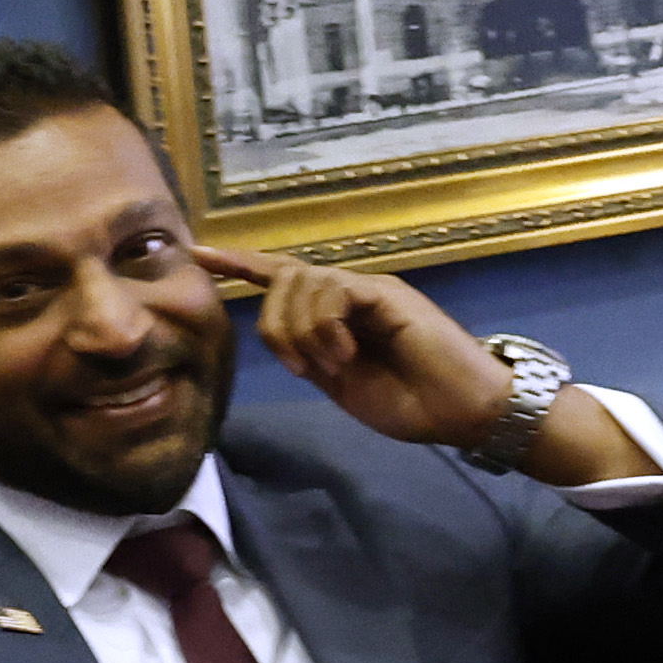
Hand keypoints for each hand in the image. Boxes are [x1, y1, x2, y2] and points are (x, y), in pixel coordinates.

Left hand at [220, 248, 514, 444]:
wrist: (464, 409)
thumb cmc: (412, 404)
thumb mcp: (342, 385)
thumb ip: (310, 357)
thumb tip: (283, 339)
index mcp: (335, 315)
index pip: (281, 277)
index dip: (240, 264)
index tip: (198, 253)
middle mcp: (347, 292)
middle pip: (280, 282)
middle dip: (276, 328)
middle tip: (307, 370)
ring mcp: (366, 289)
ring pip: (299, 285)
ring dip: (303, 334)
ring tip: (333, 366)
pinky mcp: (382, 291)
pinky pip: (331, 291)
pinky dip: (326, 326)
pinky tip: (345, 353)